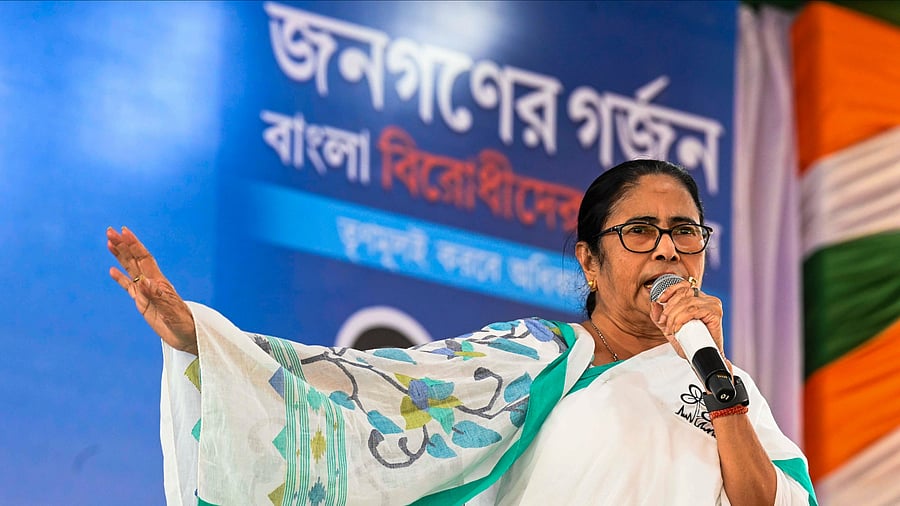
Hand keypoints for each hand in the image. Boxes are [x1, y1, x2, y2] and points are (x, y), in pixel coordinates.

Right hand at [107, 226, 197, 354]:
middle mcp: (152, 283)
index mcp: (159, 282)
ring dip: (120, 256)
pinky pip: (128, 287)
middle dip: (123, 245)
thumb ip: (156, 296)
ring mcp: (146, 292)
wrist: (187, 335)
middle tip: (110, 231)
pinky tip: (112, 270)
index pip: (144, 258)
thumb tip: (144, 282)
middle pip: (134, 260)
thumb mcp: (170, 310)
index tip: (124, 232)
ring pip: (130, 270)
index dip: (134, 245)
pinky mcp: (142, 303)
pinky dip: (120, 278)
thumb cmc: (183, 323)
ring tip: (109, 243)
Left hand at [649, 279, 724, 360]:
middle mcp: (706, 299)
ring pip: (687, 303)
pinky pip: (693, 310)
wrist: (700, 358)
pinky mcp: (715, 312)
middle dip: (669, 308)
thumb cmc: (689, 343)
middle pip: (683, 293)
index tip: (659, 300)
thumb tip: (654, 303)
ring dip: (674, 316)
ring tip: (671, 329)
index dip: (670, 290)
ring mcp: (712, 304)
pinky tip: (677, 328)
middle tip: (664, 323)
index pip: (683, 286)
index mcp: (697, 298)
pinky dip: (682, 319)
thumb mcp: (669, 328)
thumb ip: (660, 316)